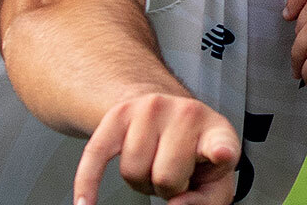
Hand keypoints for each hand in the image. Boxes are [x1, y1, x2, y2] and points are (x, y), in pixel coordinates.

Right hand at [75, 93, 238, 204]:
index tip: (221, 155)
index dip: (220, 151)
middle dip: (166, 188)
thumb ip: (205, 200)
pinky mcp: (118, 115)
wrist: (168, 113)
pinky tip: (85, 203)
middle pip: (166, 177)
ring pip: (132, 172)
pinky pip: (95, 156)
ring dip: (140, 181)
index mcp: (217, 132)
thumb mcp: (213, 178)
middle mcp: (187, 113)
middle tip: (174, 176)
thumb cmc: (193, 152)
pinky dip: (87, 183)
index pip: (220, 143)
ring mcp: (152, 110)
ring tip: (154, 166)